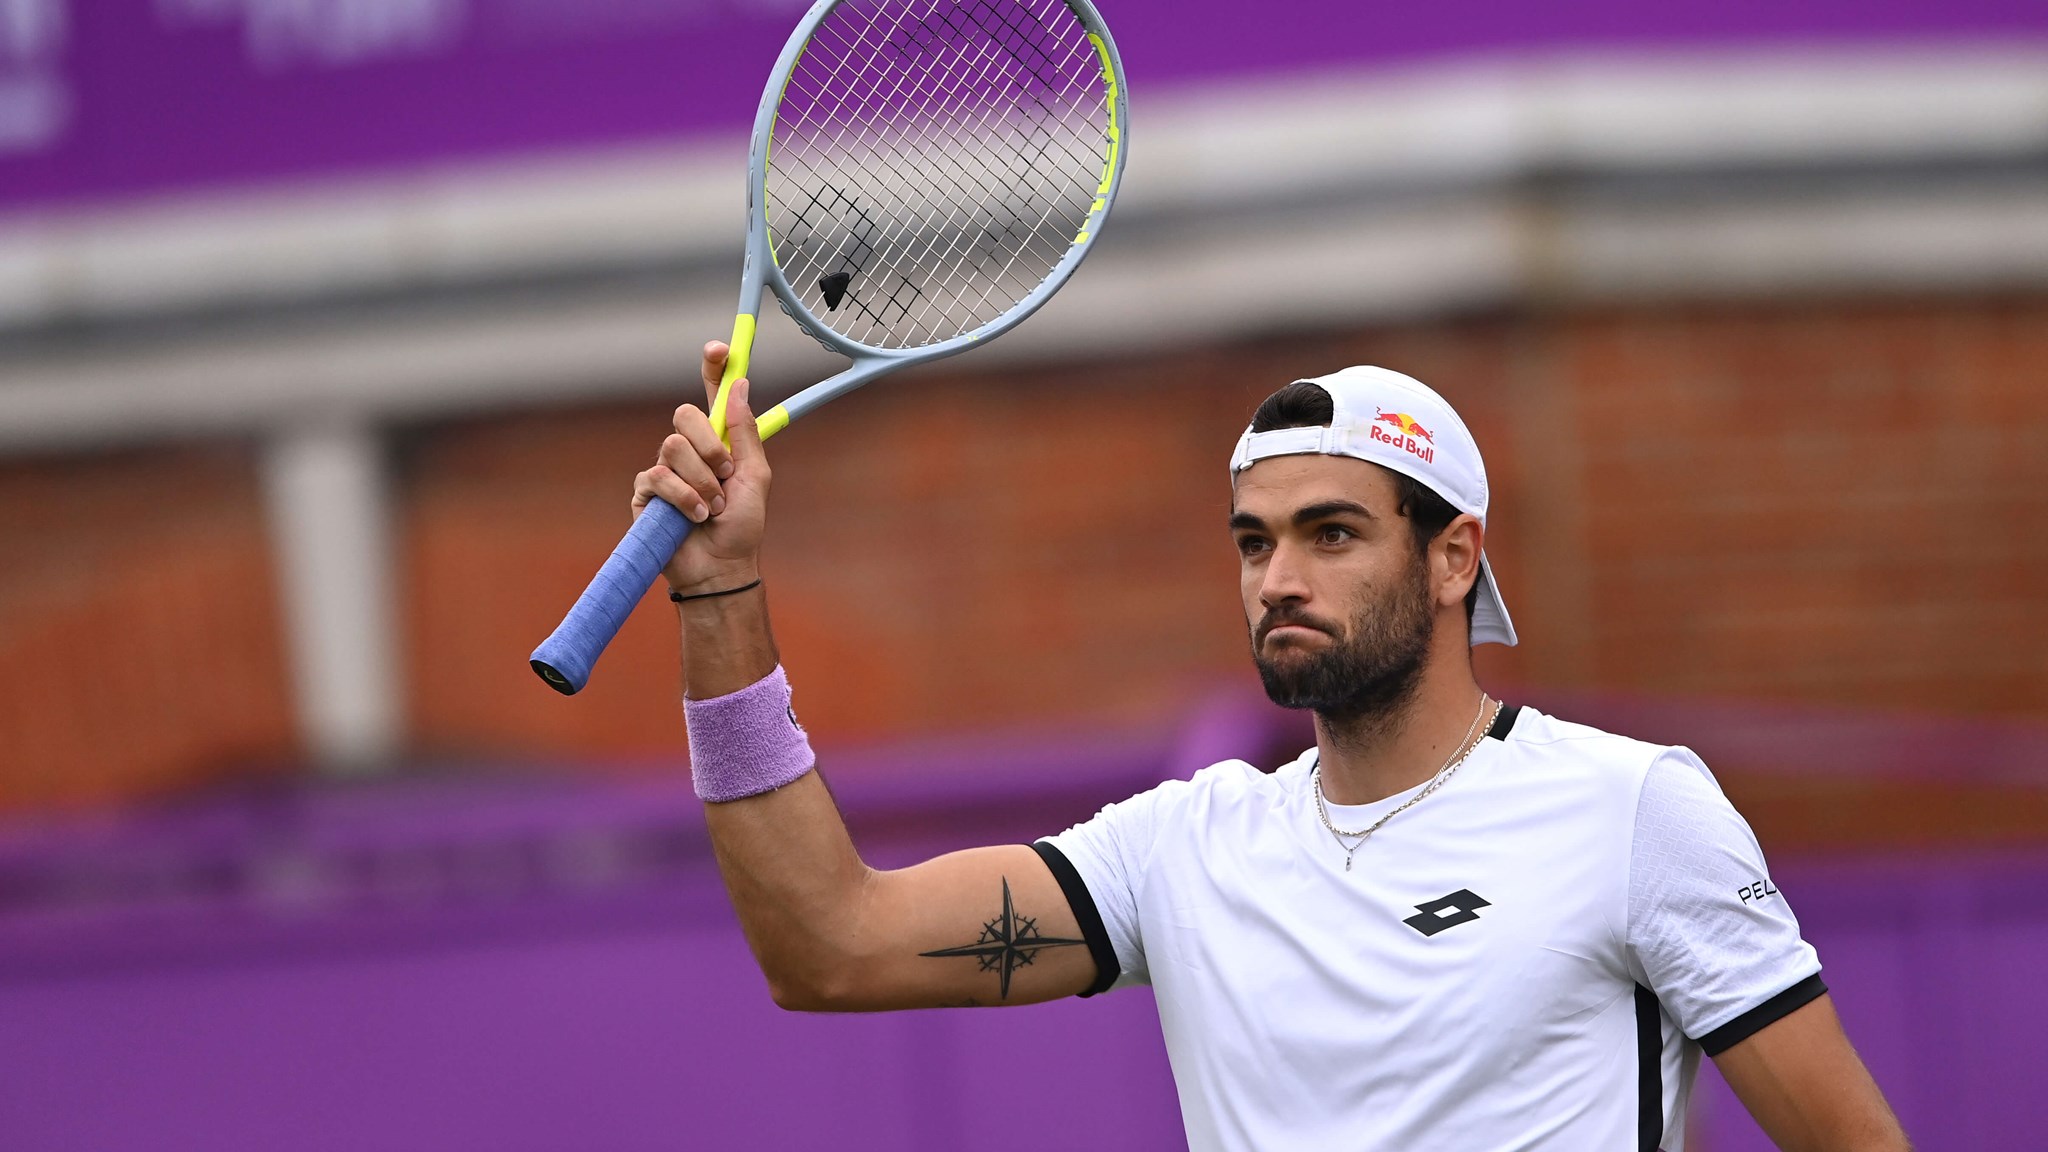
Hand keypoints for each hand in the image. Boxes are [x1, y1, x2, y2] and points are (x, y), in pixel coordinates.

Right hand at [631, 341, 771, 594]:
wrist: (721, 568)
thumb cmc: (742, 526)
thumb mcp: (755, 476)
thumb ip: (745, 432)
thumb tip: (740, 385)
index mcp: (718, 442)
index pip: (711, 396)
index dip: (712, 369)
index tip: (719, 349)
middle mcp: (689, 450)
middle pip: (685, 415)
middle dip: (709, 447)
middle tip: (725, 476)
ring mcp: (665, 469)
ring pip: (672, 447)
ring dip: (701, 481)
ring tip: (712, 506)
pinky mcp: (646, 492)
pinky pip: (659, 477)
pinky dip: (684, 498)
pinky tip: (695, 517)